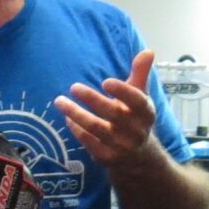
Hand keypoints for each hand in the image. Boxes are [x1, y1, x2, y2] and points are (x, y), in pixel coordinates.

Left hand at [55, 48, 163, 170]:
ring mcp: (121, 146)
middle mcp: (136, 131)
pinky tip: (67, 118)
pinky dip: (76, 129)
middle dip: (92, 99)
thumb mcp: (140, 96)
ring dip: (76, 113)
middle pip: (113, 114)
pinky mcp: (107, 157)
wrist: (139, 156)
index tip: (105, 81)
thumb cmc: (135, 117)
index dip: (122, 91)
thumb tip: (148, 51)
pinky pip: (88, 141)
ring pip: (96, 128)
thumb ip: (140, 73)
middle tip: (74, 86)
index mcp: (146, 112)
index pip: (137, 101)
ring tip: (60, 101)